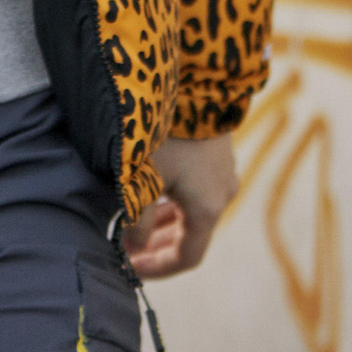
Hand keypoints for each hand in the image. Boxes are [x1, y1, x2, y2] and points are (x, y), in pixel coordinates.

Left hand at [122, 133, 236, 278]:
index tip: (132, 268)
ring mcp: (223, 172)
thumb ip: (137, 219)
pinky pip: (197, 190)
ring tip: (136, 224)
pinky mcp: (217, 152)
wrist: (197, 83)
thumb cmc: (167, 135)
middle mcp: (223, 194)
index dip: (159, 267)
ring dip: (166, 222)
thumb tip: (133, 246)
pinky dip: (175, 201)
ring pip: (193, 211)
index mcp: (208, 209)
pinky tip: (153, 192)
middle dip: (159, 245)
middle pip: (191, 235)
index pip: (188, 257)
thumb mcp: (145, 179)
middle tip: (129, 248)